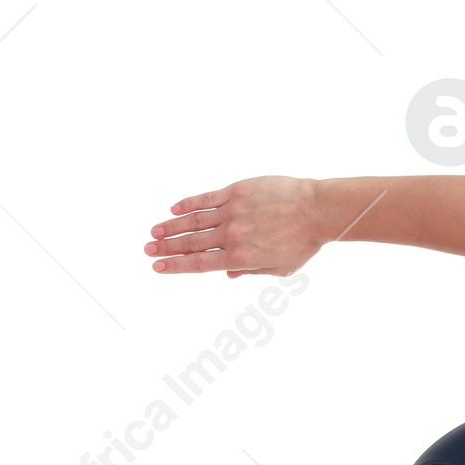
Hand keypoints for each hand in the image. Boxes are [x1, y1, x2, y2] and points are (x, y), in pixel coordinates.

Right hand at [145, 176, 321, 277]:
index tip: (158, 268)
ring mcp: (232, 212)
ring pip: (194, 220)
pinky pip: (207, 198)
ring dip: (171, 227)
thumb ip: (251, 271)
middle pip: (192, 243)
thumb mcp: (280, 268)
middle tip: (148, 251)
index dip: (177, 266)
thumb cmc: (303, 243)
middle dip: (167, 248)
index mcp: (242, 258)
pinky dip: (189, 204)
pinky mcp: (236, 191)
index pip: (200, 264)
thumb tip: (226, 273)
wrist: (316, 210)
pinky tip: (174, 209)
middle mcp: (232, 235)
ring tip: (154, 233)